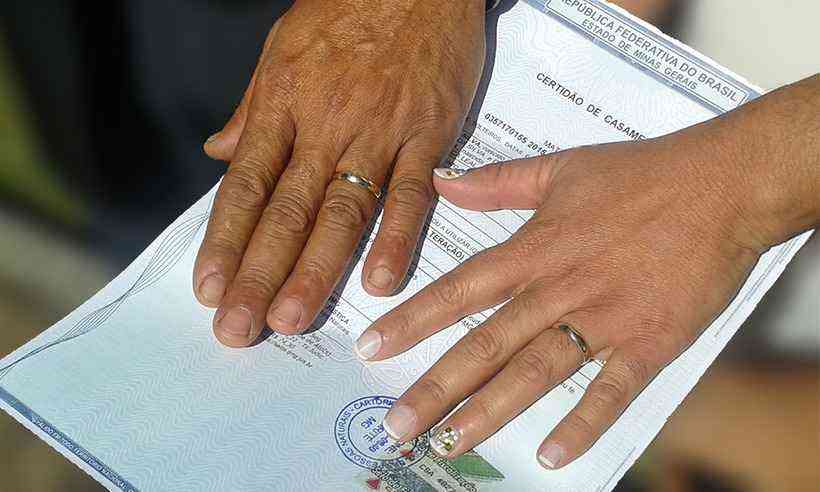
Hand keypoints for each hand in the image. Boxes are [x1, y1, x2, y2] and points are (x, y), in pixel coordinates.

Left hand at [194, 0, 485, 345]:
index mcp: (285, 104)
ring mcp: (379, 132)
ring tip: (292, 318)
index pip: (247, 185)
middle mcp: (326, 125)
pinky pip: (410, 193)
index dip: (225, 240)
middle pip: (288, 211)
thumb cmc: (349, 8)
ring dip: (316, 269)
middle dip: (259, 274)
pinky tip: (379, 282)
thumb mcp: (282, 47)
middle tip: (239, 328)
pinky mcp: (427, 135)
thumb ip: (252, 108)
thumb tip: (220, 151)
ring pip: (343, 211)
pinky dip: (396, 238)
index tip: (210, 287)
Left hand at [355, 76, 819, 468]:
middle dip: (437, 387)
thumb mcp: (561, 167)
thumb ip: (497, 181)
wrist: (723, 185)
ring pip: (535, 372)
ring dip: (490, 411)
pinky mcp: (649, 341)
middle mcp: (559, 288)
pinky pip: (611, 390)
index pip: (460, 289)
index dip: (412, 320)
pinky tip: (551, 456)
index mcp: (535, 249)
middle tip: (395, 424)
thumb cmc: (642, 174)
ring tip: (449, 442)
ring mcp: (604, 318)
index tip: (370, 348)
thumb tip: (441, 180)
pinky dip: (582, 423)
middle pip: (486, 344)